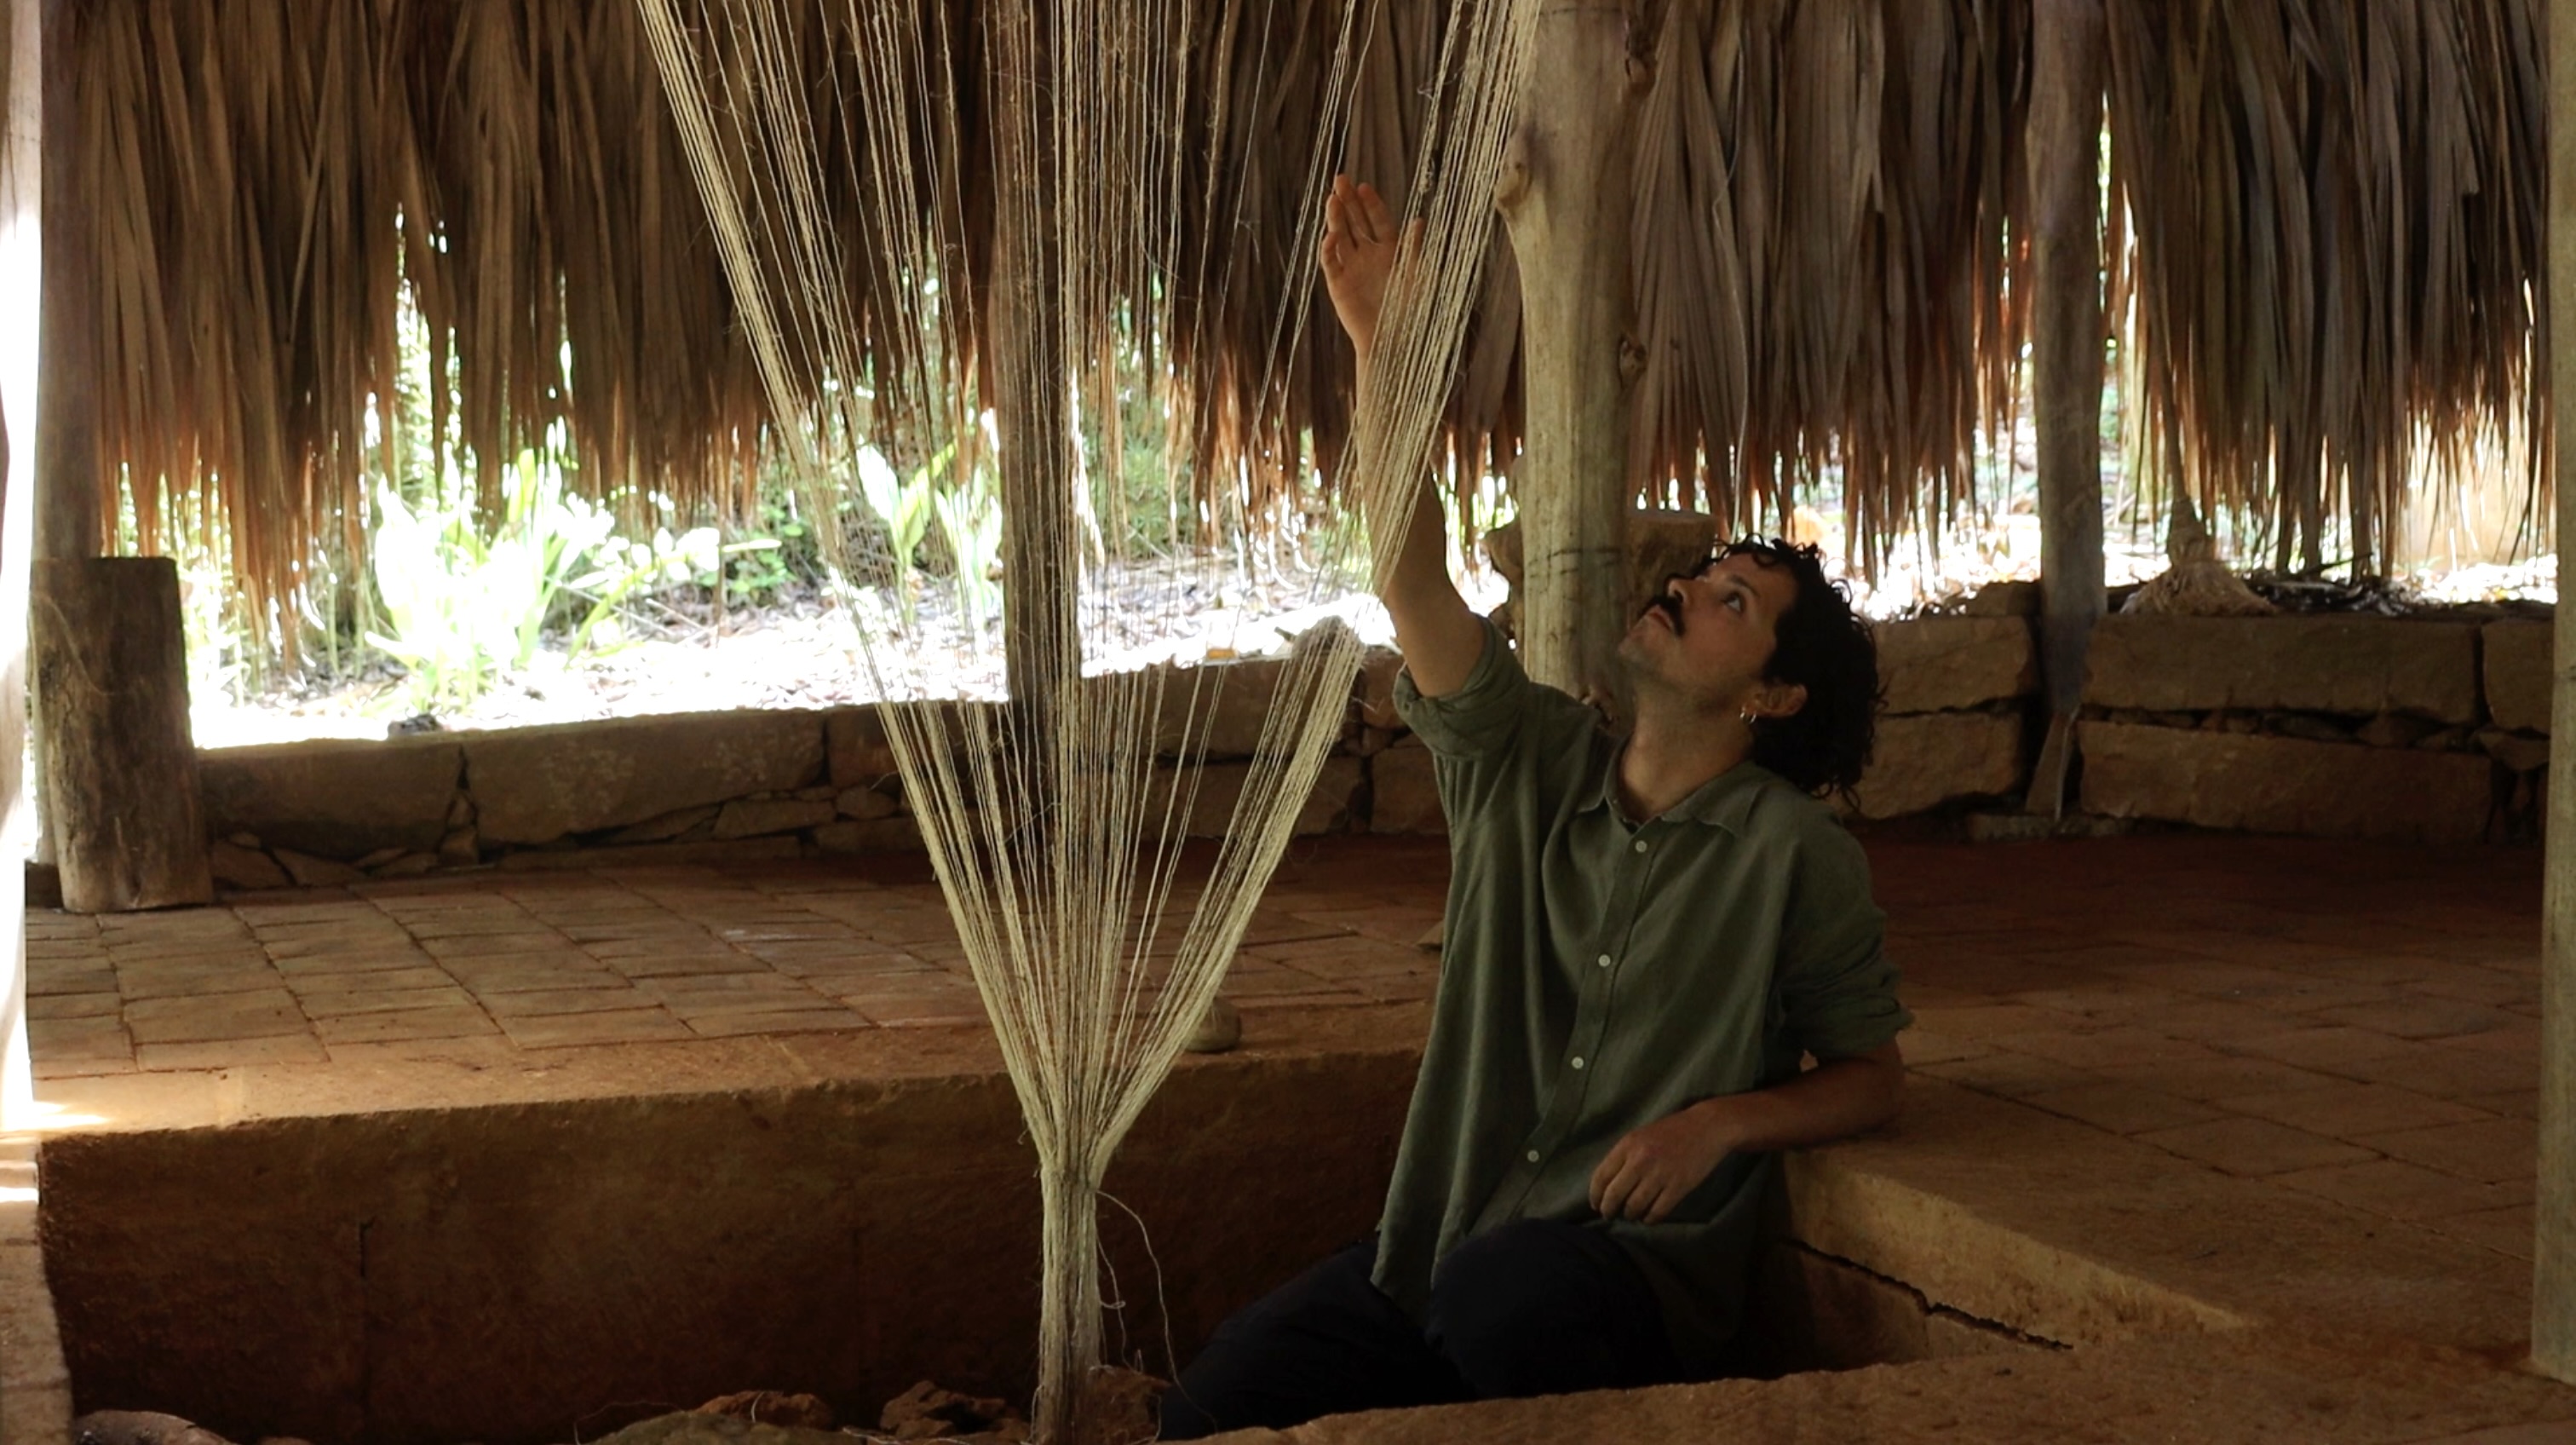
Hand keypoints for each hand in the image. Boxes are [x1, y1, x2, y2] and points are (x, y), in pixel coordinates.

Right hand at [1319, 175, 1414, 360]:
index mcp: (1389, 250)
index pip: (1377, 220)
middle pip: (1355, 222)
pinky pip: (1331, 262)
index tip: (1363, 186)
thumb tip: (1420, 221)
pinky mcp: (1338, 284)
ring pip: (1340, 236)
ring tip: (1331, 198)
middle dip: (1347, 201)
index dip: (1370, 203)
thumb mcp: (1418, 276)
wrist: (1393, 341)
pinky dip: (1329, 248)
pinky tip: (1331, 235)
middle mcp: (1368, 255)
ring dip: (1335, 218)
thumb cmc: (1411, 311)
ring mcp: (1351, 268)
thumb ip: (1416, 249)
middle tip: (1340, 178)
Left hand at [1589, 1101, 1738, 1224]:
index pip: (1601, 1176)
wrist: (1707, 1127)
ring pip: (1635, 1206)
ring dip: (1630, 1215)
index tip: (1595, 1204)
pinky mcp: (1678, 1187)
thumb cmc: (1671, 1131)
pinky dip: (1650, 1218)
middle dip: (1608, 1209)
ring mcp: (1660, 1174)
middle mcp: (1640, 1160)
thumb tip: (1607, 1183)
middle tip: (1609, 1215)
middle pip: (1614, 1195)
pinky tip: (1648, 1218)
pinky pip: (1657, 1211)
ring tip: (1631, 1215)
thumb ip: (1624, 1156)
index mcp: (1628, 1145)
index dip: (1595, 1195)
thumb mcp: (1641, 1135)